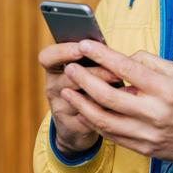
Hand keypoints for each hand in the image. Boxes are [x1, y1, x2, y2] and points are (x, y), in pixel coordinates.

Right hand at [38, 41, 121, 156]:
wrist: (78, 123)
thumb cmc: (89, 87)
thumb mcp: (88, 70)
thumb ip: (97, 59)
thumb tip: (125, 53)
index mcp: (55, 69)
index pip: (48, 57)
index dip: (63, 51)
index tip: (82, 47)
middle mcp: (53, 87)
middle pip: (68, 77)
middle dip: (94, 73)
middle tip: (116, 72)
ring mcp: (59, 107)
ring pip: (79, 99)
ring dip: (102, 93)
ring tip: (123, 90)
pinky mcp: (69, 125)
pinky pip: (87, 118)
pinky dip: (105, 112)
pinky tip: (120, 108)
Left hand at [59, 40, 172, 167]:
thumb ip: (151, 63)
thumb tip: (125, 59)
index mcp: (165, 89)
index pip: (126, 68)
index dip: (101, 55)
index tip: (85, 46)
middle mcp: (155, 112)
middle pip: (107, 95)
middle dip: (84, 79)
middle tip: (71, 68)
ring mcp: (148, 133)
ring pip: (103, 119)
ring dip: (81, 104)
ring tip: (67, 91)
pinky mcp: (144, 148)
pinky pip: (111, 135)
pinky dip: (94, 122)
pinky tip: (84, 111)